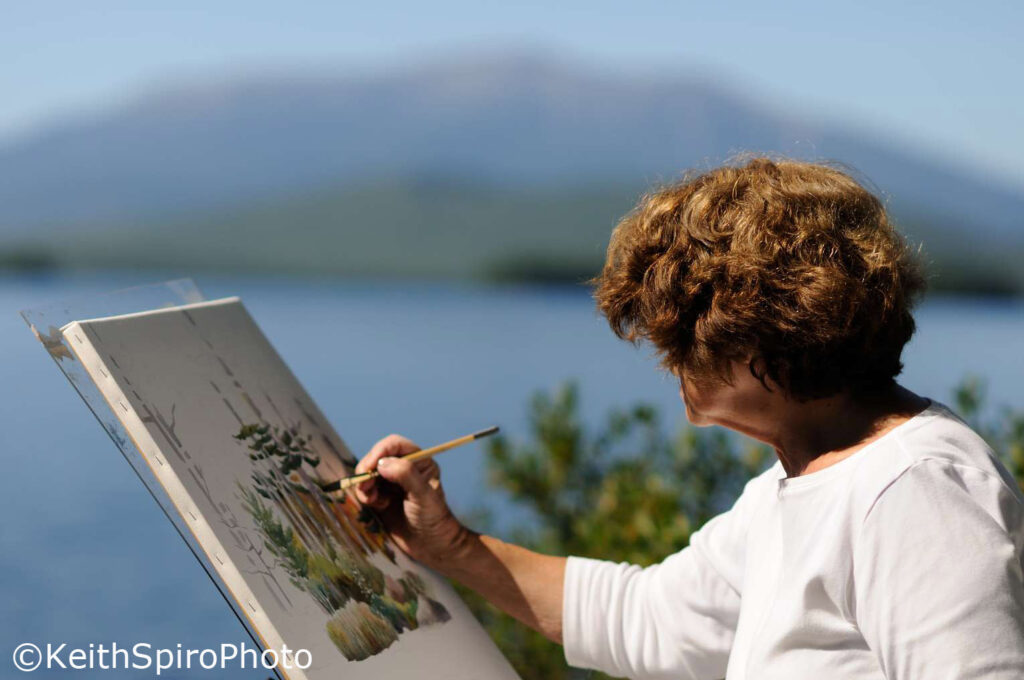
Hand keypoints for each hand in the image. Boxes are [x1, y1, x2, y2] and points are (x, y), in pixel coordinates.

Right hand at [353, 434, 470, 567]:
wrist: (431, 546)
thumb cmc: (433, 519)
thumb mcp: (423, 495)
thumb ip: (406, 475)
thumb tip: (382, 464)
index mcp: (420, 461)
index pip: (394, 445)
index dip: (379, 451)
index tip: (369, 467)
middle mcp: (404, 468)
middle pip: (377, 457)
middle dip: (367, 469)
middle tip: (364, 485)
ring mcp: (392, 483)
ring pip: (368, 473)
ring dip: (364, 483)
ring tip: (369, 498)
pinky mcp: (382, 497)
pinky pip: (366, 489)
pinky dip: (364, 494)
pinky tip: (372, 504)